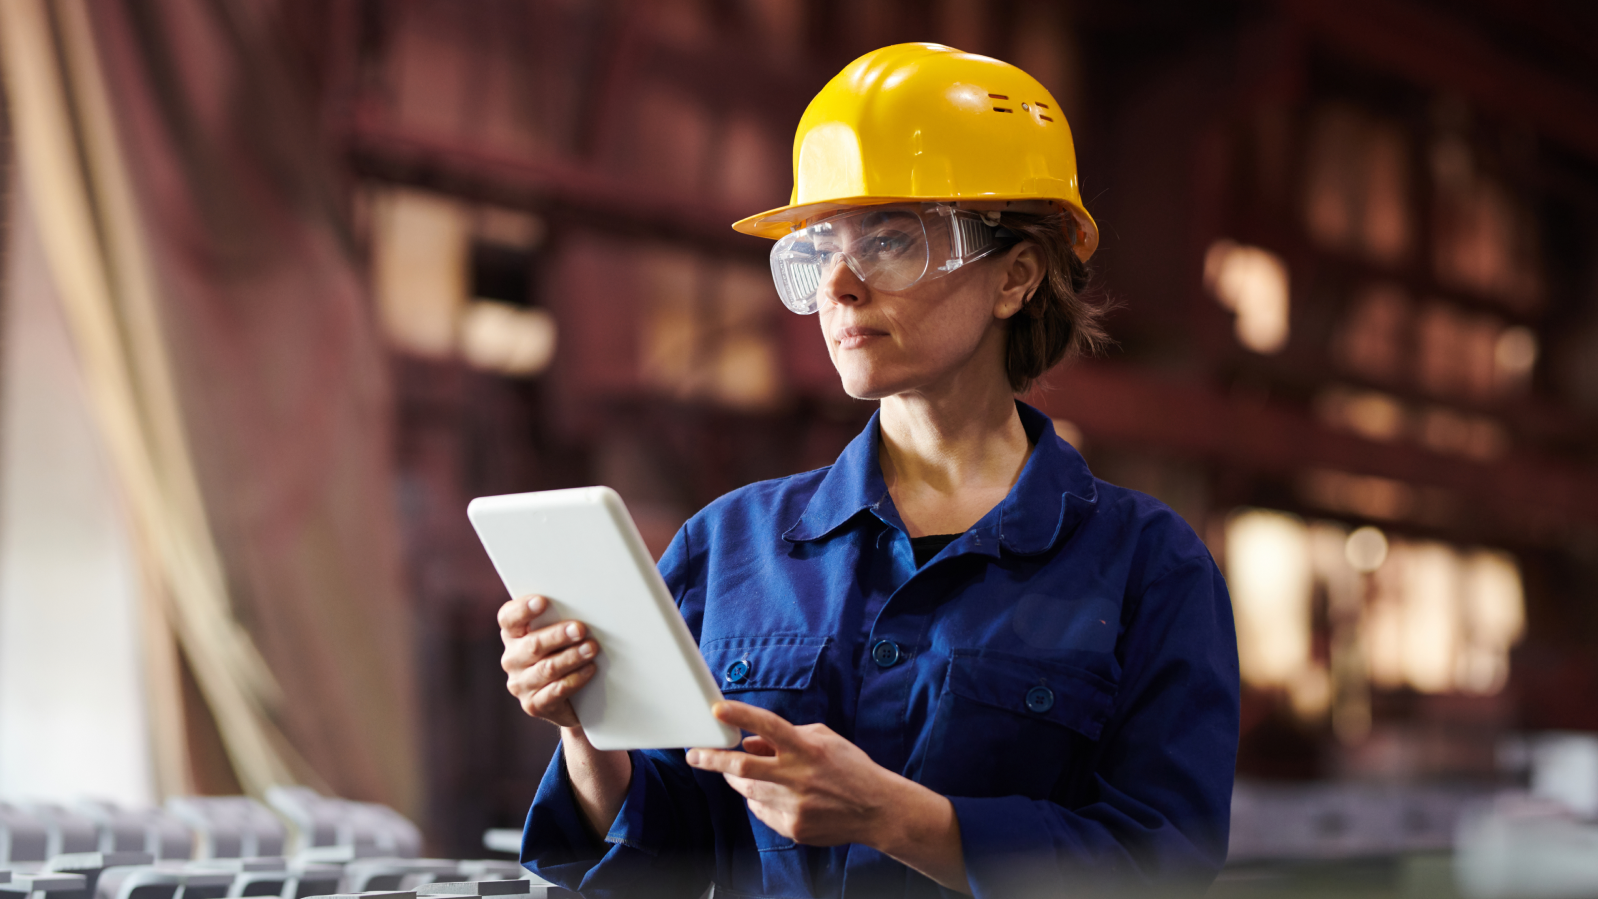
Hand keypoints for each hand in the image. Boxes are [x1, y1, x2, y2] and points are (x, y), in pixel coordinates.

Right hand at [499, 594, 598, 727]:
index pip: (508, 619)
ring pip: (546, 668)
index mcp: (513, 635)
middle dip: (558, 635)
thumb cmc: (565, 654)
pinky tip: (589, 669)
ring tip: (592, 648)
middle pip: (532, 644)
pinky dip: (575, 679)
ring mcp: (520, 684)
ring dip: (571, 657)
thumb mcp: (560, 636)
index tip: (542, 601)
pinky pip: (556, 690)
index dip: (523, 609)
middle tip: (580, 629)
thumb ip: (561, 620)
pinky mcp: (533, 704)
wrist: (572, 700)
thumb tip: (584, 607)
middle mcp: (512, 659)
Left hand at [685, 701, 901, 846]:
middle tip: (695, 753)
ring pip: (748, 791)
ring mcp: (793, 805)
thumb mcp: (823, 740)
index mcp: (806, 749)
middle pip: (742, 767)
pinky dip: (761, 800)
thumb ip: (786, 738)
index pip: (768, 726)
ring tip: (735, 771)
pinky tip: (776, 795)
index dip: (740, 716)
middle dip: (713, 759)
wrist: (876, 810)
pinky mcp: (792, 827)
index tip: (717, 710)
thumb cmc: (850, 769)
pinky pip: (762, 811)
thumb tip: (751, 741)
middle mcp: (797, 777)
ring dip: (737, 779)